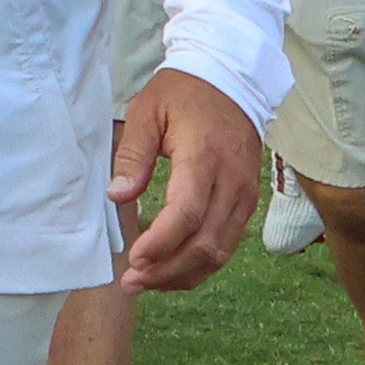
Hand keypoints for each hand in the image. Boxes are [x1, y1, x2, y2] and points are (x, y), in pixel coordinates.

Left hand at [111, 68, 262, 292]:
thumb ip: (132, 155)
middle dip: (168, 270)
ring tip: (146, 283)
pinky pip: (228, 243)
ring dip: (184, 273)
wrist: (231, 81)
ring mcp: (245, 195)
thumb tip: (117, 195)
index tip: (134, 260)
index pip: (187, 214)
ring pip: (220, 251)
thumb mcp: (146, 112)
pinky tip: (173, 271)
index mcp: (204, 158)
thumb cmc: (182, 94)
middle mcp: (232, 182)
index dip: (161, 244)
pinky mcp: (247, 201)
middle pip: (206, 242)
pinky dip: (202, 264)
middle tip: (131, 282)